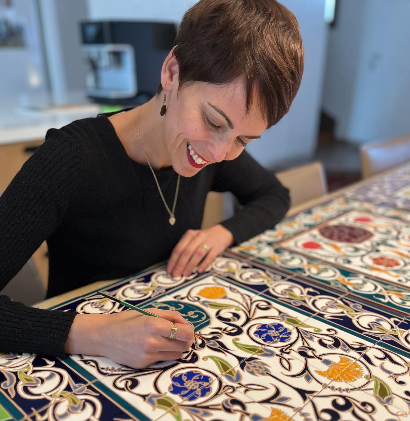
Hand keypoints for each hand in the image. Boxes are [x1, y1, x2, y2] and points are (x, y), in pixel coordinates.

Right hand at [65, 308, 193, 368]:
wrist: (104, 336)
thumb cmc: (127, 320)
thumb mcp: (149, 311)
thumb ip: (170, 315)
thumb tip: (186, 322)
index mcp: (154, 324)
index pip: (185, 333)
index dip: (190, 331)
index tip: (187, 328)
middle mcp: (152, 342)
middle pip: (184, 346)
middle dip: (185, 340)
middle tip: (180, 334)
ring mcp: (148, 355)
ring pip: (176, 355)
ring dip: (176, 348)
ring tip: (167, 340)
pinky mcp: (143, 365)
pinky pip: (162, 360)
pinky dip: (162, 353)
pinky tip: (153, 346)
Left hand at [167, 224, 233, 276]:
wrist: (221, 233)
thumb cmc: (203, 240)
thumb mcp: (193, 240)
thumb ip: (185, 249)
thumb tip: (175, 266)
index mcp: (189, 235)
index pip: (179, 248)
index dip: (173, 260)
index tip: (170, 270)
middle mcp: (198, 236)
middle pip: (187, 251)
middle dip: (180, 264)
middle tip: (176, 274)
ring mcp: (209, 241)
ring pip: (198, 253)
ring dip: (190, 265)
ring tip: (185, 274)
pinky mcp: (217, 247)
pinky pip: (210, 256)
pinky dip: (204, 264)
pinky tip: (199, 271)